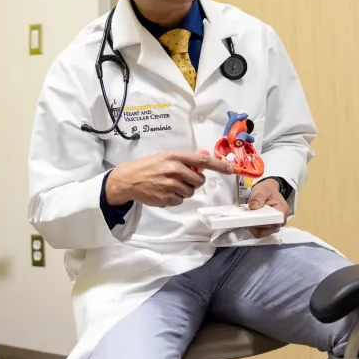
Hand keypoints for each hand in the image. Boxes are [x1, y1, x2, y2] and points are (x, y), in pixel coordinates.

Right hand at [106, 149, 232, 207]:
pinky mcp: (165, 198)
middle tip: (183, 179)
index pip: (203, 161)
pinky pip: (180, 201)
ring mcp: (170, 185)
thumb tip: (205, 157)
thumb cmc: (148, 166)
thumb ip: (186, 159)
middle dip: (194, 181)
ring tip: (170, 185)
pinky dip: (175, 198)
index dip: (219, 166)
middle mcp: (174, 170)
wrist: (128, 179)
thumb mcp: (166, 157)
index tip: (230, 170)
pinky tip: (164, 192)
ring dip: (184, 190)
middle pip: (199, 180)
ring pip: (190, 192)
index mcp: (175, 157)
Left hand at [246, 178, 287, 237]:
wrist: (267, 191)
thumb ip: (258, 197)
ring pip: (262, 233)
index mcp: (283, 210)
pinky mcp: (267, 228)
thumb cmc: (267, 190)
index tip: (252, 218)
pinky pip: (259, 232)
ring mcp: (274, 226)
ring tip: (247, 217)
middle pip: (268, 229)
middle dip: (255, 224)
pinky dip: (252, 228)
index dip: (263, 222)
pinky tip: (248, 220)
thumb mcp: (262, 189)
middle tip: (246, 216)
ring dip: (253, 227)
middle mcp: (281, 221)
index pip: (274, 221)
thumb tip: (254, 206)